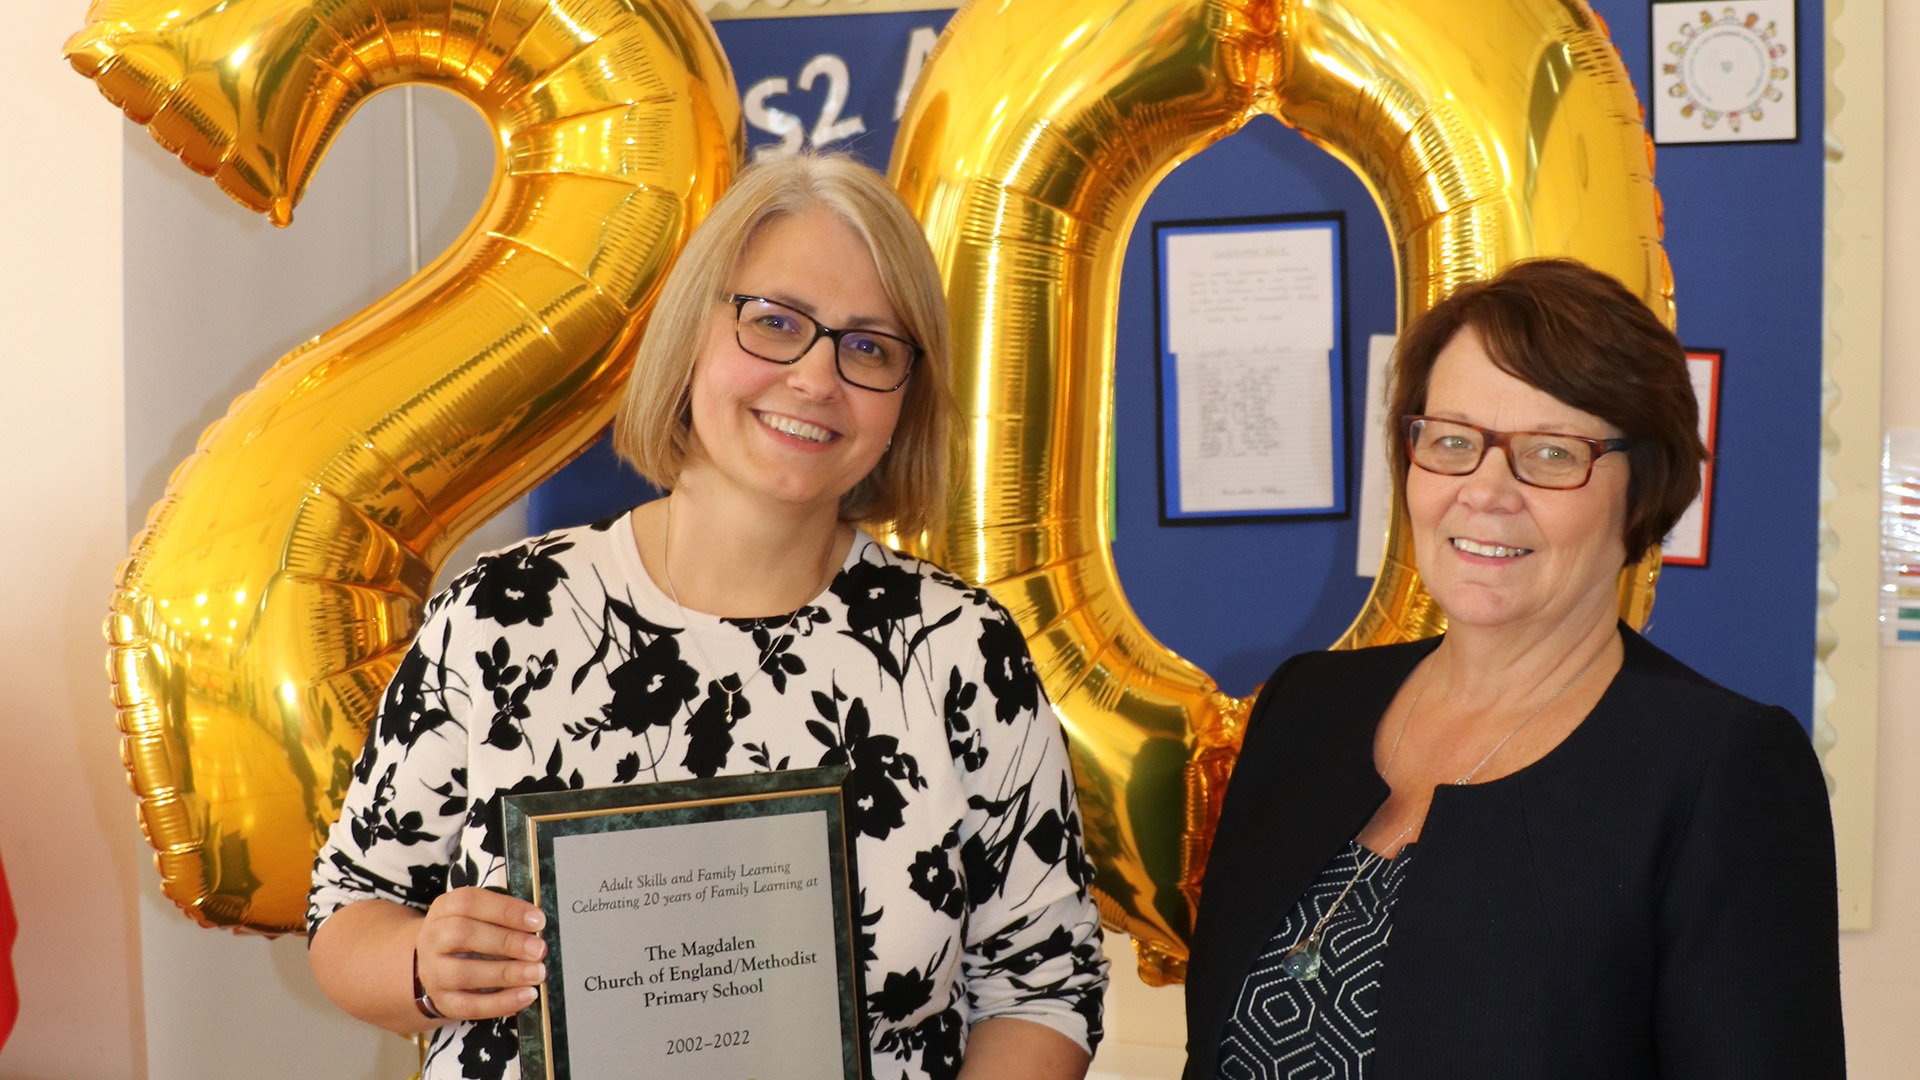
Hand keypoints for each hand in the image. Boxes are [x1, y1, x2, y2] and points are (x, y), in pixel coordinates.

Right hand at [413, 886, 547, 1021]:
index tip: (537, 920)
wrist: (436, 966)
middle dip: (507, 942)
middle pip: (464, 935)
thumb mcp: (480, 916)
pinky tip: (527, 995)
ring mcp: (434, 972)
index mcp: (446, 909)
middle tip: (538, 949)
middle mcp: (434, 938)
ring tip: (537, 973)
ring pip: (464, 973)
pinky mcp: (442, 1001)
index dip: (506, 911)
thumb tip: (537, 929)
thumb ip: (505, 919)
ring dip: (505, 973)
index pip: (470, 902)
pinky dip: (502, 1002)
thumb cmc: (470, 935)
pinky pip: (470, 1006)